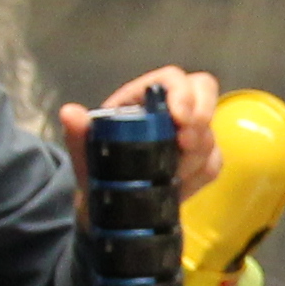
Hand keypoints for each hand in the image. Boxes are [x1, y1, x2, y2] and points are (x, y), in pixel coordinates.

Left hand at [56, 67, 225, 193]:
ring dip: (195, 155)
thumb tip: (70, 113)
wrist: (112, 207)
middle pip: (204, 89)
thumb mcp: (84, 153)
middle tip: (186, 145)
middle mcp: (169, 110)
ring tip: (171, 175)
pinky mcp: (202, 158)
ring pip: (210, 132)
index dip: (181, 93)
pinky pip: (215, 161)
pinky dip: (200, 175)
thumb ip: (77, 133)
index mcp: (141, 99)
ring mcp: (190, 133)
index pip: (171, 78)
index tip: (179, 120)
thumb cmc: (98, 170)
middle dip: (201, 116)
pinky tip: (180, 186)